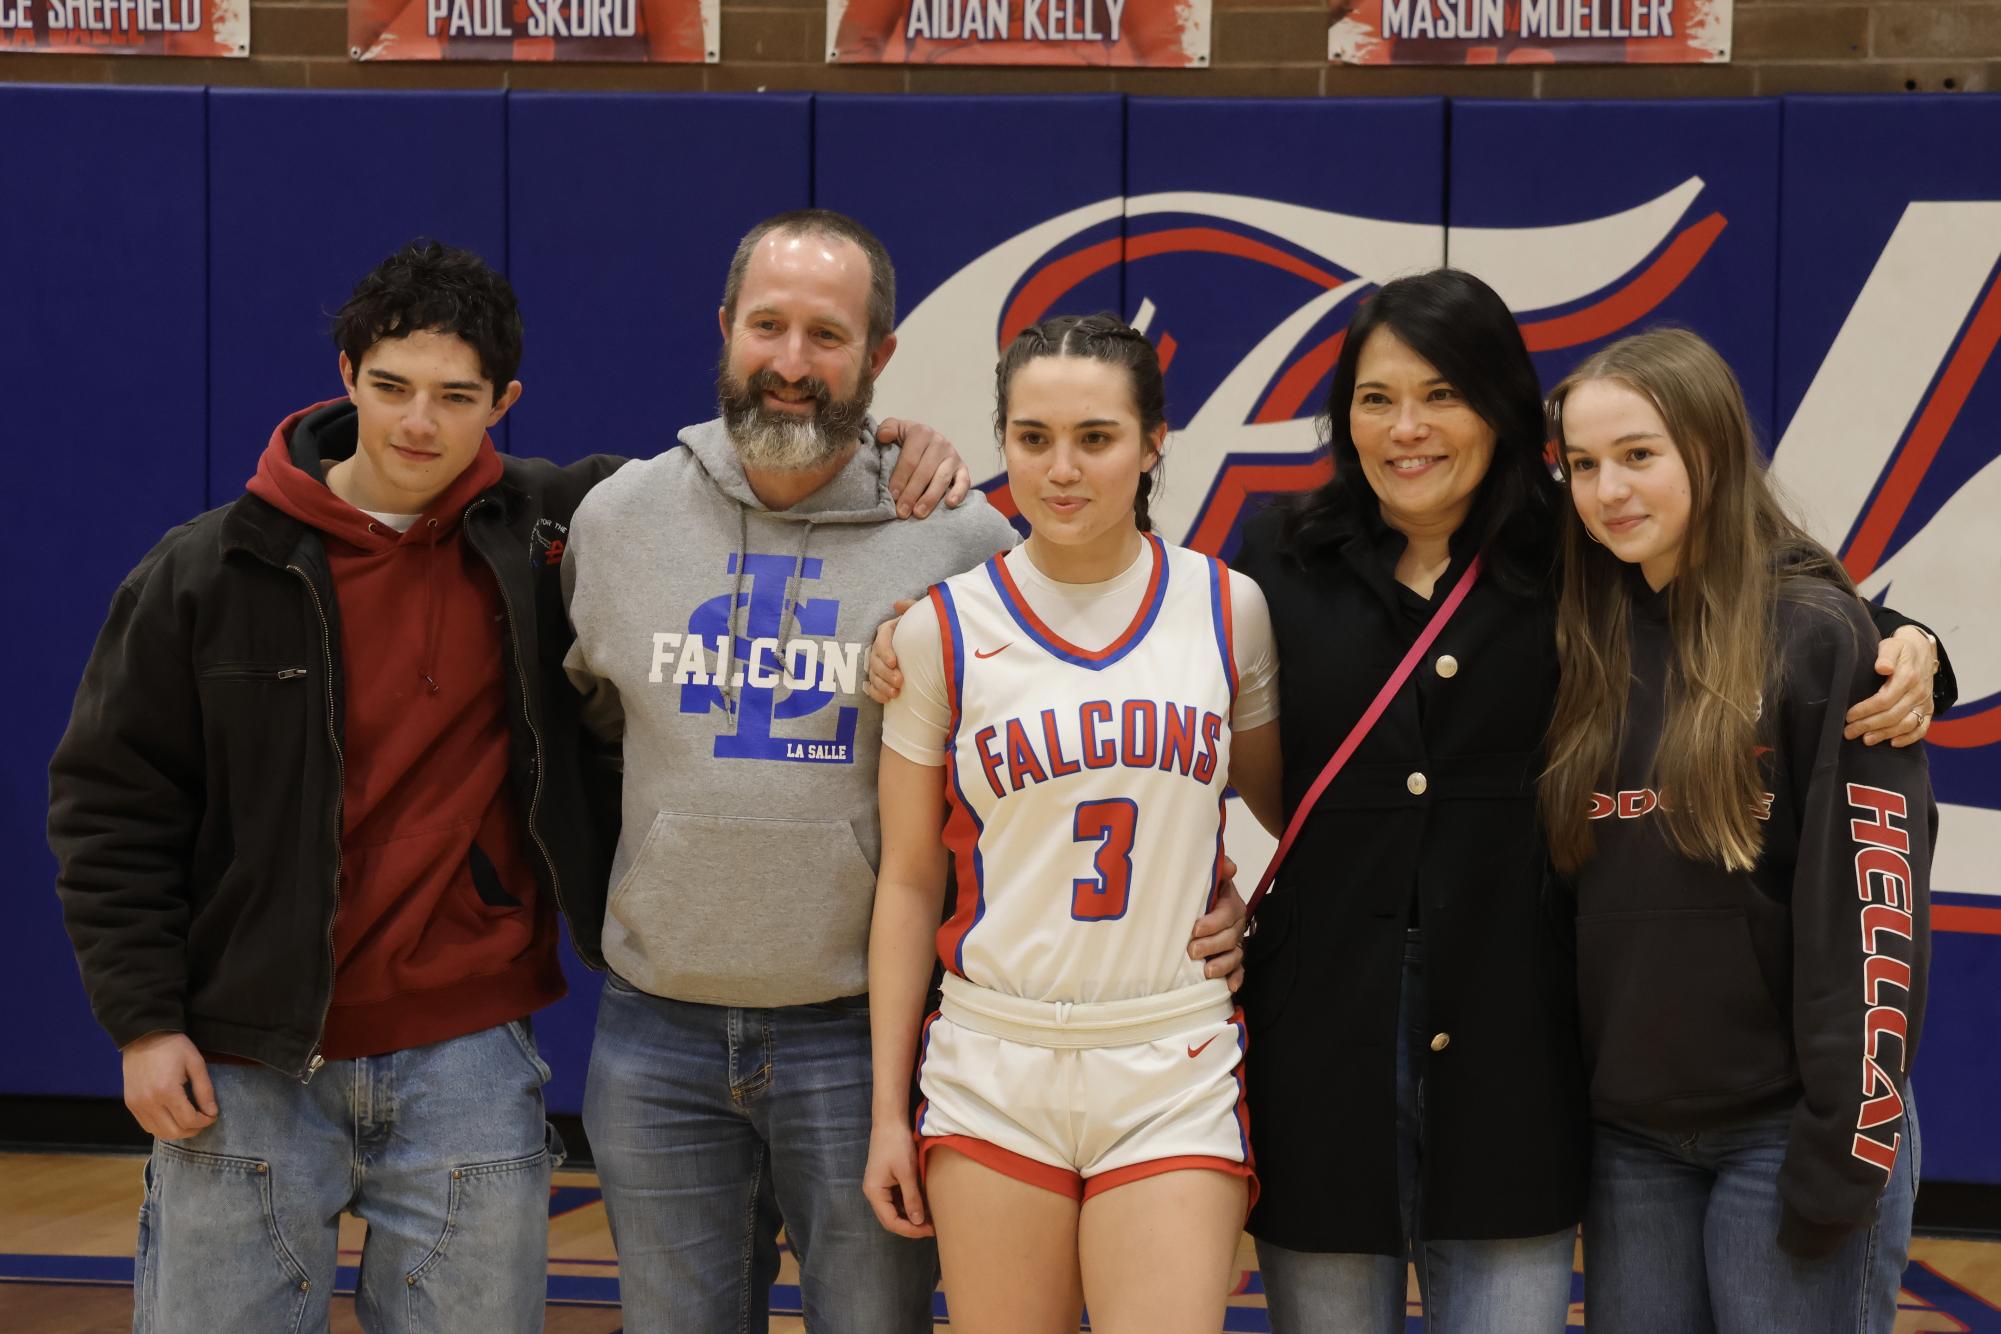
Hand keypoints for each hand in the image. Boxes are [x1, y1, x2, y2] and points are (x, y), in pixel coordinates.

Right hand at [122, 1032, 216, 1140]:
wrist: (142, 1037)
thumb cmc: (173, 1047)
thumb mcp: (195, 1063)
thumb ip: (205, 1090)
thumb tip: (212, 1113)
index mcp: (166, 1091)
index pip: (189, 1120)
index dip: (205, 1121)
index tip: (212, 1116)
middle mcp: (149, 1103)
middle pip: (174, 1132)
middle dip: (193, 1130)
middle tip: (203, 1120)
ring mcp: (137, 1106)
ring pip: (159, 1133)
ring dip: (177, 1132)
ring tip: (190, 1121)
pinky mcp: (131, 1105)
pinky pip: (147, 1126)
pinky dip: (162, 1128)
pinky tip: (172, 1118)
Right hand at [862, 599, 914, 704]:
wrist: (927, 648)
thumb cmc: (923, 629)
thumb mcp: (920, 616)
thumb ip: (912, 608)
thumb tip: (898, 604)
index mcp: (889, 631)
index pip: (882, 638)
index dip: (885, 651)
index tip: (894, 662)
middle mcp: (881, 647)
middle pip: (875, 660)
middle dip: (886, 672)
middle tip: (900, 681)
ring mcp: (878, 664)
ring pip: (873, 675)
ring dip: (882, 685)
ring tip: (896, 693)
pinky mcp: (880, 678)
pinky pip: (872, 687)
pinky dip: (877, 694)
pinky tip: (888, 700)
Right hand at [862, 1118, 933, 1237]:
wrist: (890, 1121)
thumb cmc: (896, 1144)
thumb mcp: (906, 1173)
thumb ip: (912, 1198)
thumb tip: (918, 1222)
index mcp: (874, 1193)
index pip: (891, 1221)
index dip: (910, 1230)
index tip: (929, 1230)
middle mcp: (875, 1193)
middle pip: (892, 1218)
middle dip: (912, 1225)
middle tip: (933, 1227)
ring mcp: (881, 1186)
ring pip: (896, 1209)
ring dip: (912, 1216)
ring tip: (931, 1219)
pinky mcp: (888, 1180)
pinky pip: (898, 1199)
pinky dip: (910, 1204)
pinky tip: (925, 1205)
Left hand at [879, 418, 971, 518]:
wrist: (928, 443)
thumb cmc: (907, 442)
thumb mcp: (896, 430)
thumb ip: (887, 429)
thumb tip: (883, 437)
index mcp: (921, 433)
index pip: (910, 459)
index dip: (900, 479)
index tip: (892, 496)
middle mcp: (940, 443)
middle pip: (924, 472)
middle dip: (911, 493)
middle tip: (902, 512)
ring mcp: (953, 456)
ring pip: (942, 479)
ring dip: (930, 498)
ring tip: (918, 513)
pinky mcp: (963, 468)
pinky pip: (964, 481)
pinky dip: (958, 493)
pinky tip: (949, 504)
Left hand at [1190, 855, 1246, 991]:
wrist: (1198, 900)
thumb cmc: (1203, 890)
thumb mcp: (1209, 876)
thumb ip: (1219, 869)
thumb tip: (1230, 867)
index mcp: (1231, 903)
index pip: (1227, 914)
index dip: (1213, 923)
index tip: (1195, 929)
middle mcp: (1236, 924)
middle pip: (1230, 937)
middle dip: (1212, 945)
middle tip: (1192, 951)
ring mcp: (1235, 942)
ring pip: (1235, 955)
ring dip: (1223, 964)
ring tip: (1207, 972)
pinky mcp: (1231, 957)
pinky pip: (1238, 969)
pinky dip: (1236, 978)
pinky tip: (1229, 986)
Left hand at [1845, 625, 1935, 747]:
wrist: (1922, 650)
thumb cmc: (1899, 649)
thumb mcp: (1891, 646)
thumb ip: (1885, 656)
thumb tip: (1882, 668)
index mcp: (1907, 677)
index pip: (1884, 700)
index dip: (1865, 710)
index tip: (1848, 716)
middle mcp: (1918, 692)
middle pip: (1892, 715)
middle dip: (1869, 726)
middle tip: (1849, 732)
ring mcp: (1924, 702)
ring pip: (1906, 724)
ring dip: (1885, 734)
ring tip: (1865, 740)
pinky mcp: (1928, 709)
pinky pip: (1922, 728)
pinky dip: (1909, 738)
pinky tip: (1892, 743)